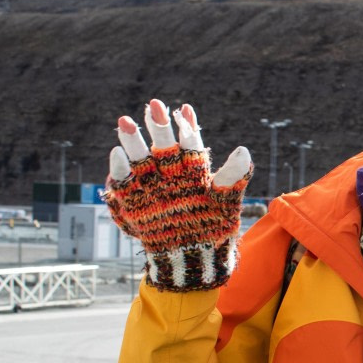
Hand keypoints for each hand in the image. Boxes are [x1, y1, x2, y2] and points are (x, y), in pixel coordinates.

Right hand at [103, 98, 251, 290]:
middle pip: (163, 144)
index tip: (185, 109)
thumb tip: (244, 150)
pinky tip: (118, 154)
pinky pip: (125, 182)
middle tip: (154, 105)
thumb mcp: (226, 202)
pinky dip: (120, 169)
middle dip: (158, 125)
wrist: (193, 257)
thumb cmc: (213, 228)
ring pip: (140, 158)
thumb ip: (233, 177)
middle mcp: (170, 174)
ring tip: (126, 121)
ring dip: (132, 140)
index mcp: (193, 170)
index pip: (190, 142)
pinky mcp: (134, 201)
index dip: (187, 125)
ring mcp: (151, 186)